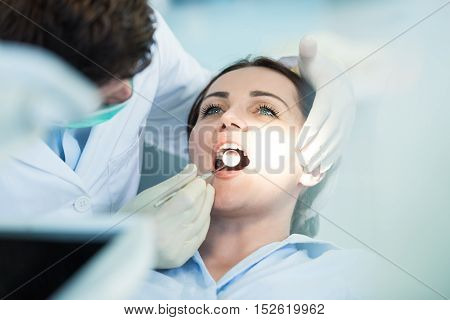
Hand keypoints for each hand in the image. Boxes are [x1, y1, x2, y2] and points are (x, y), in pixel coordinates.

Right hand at [119, 164, 214, 268]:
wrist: (122, 245)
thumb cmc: (133, 217)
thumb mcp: (149, 195)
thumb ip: (174, 183)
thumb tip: (193, 170)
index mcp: (157, 220)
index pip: (187, 199)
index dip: (196, 187)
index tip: (199, 179)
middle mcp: (168, 237)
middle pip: (196, 210)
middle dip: (204, 194)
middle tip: (204, 185)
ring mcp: (175, 250)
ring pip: (201, 222)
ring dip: (206, 207)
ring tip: (205, 196)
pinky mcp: (179, 258)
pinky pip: (199, 237)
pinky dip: (204, 222)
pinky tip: (203, 213)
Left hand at [280, 36, 355, 174]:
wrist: (339, 78)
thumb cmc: (318, 70)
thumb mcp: (313, 60)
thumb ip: (309, 52)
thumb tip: (307, 41)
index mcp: (334, 93)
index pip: (323, 113)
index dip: (312, 127)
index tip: (299, 142)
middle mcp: (344, 108)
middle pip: (330, 131)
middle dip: (316, 147)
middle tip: (301, 161)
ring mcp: (347, 121)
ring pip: (335, 142)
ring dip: (322, 156)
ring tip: (307, 169)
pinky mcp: (346, 129)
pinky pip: (339, 146)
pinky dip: (330, 158)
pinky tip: (319, 169)